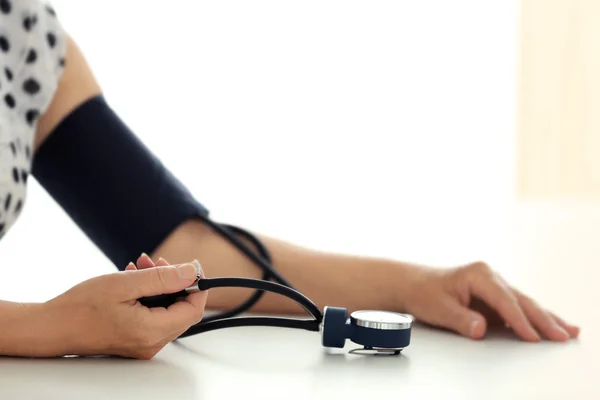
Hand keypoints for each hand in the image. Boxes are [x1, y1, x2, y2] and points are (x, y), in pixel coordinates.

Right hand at [46, 254, 207, 358]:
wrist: (51, 327)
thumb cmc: (79, 308)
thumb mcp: (125, 283)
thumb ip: (162, 278)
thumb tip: (191, 272)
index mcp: (151, 331)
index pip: (193, 310)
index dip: (197, 286)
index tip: (191, 267)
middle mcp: (150, 343)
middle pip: (181, 310)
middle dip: (174, 282)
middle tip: (157, 262)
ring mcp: (143, 343)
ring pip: (167, 310)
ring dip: (160, 286)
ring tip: (141, 267)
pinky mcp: (135, 339)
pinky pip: (153, 316)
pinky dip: (150, 296)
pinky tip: (134, 280)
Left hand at [401, 261, 579, 341]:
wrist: (413, 285)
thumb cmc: (424, 292)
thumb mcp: (438, 308)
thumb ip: (461, 319)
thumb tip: (481, 329)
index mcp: (478, 274)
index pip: (504, 300)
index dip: (519, 320)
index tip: (532, 337)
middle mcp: (490, 276)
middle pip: (522, 300)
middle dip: (543, 319)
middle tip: (562, 335)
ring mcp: (494, 286)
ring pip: (525, 303)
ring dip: (546, 318)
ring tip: (568, 331)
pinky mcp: (494, 297)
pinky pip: (518, 308)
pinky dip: (534, 318)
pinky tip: (550, 327)